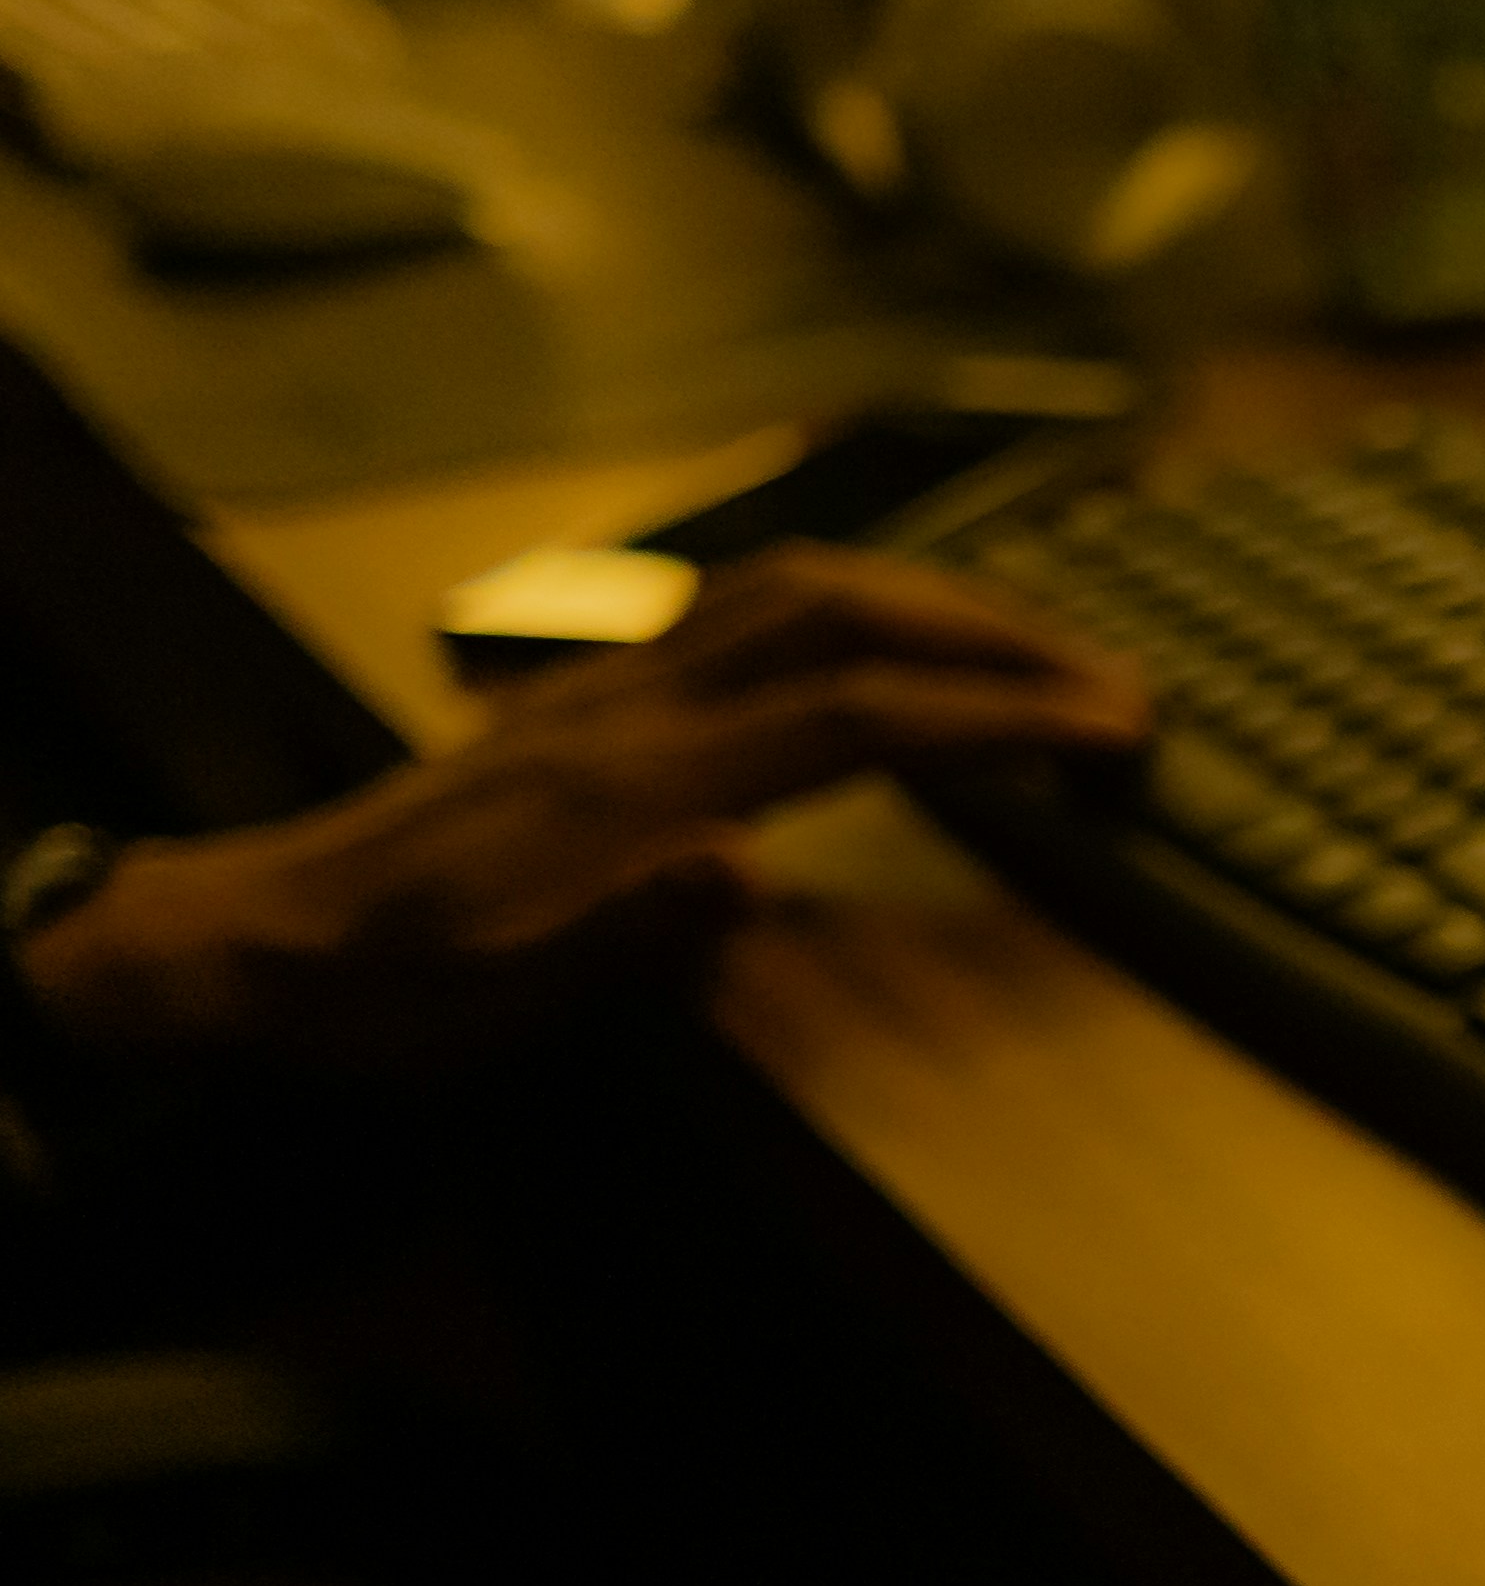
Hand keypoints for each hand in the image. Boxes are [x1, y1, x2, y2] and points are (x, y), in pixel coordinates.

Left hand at [25, 548, 1146, 1077]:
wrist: (265, 940)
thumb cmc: (394, 992)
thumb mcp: (500, 999)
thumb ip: (625, 938)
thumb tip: (747, 872)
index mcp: (637, 778)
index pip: (856, 715)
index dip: (999, 712)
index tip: (1114, 726)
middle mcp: (633, 703)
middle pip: (846, 611)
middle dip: (1000, 631)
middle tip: (1118, 679)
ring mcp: (613, 685)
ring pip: (796, 586)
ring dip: (934, 600)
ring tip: (1037, 648)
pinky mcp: (598, 692)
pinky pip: (749, 605)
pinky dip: (855, 604)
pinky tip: (891, 641)